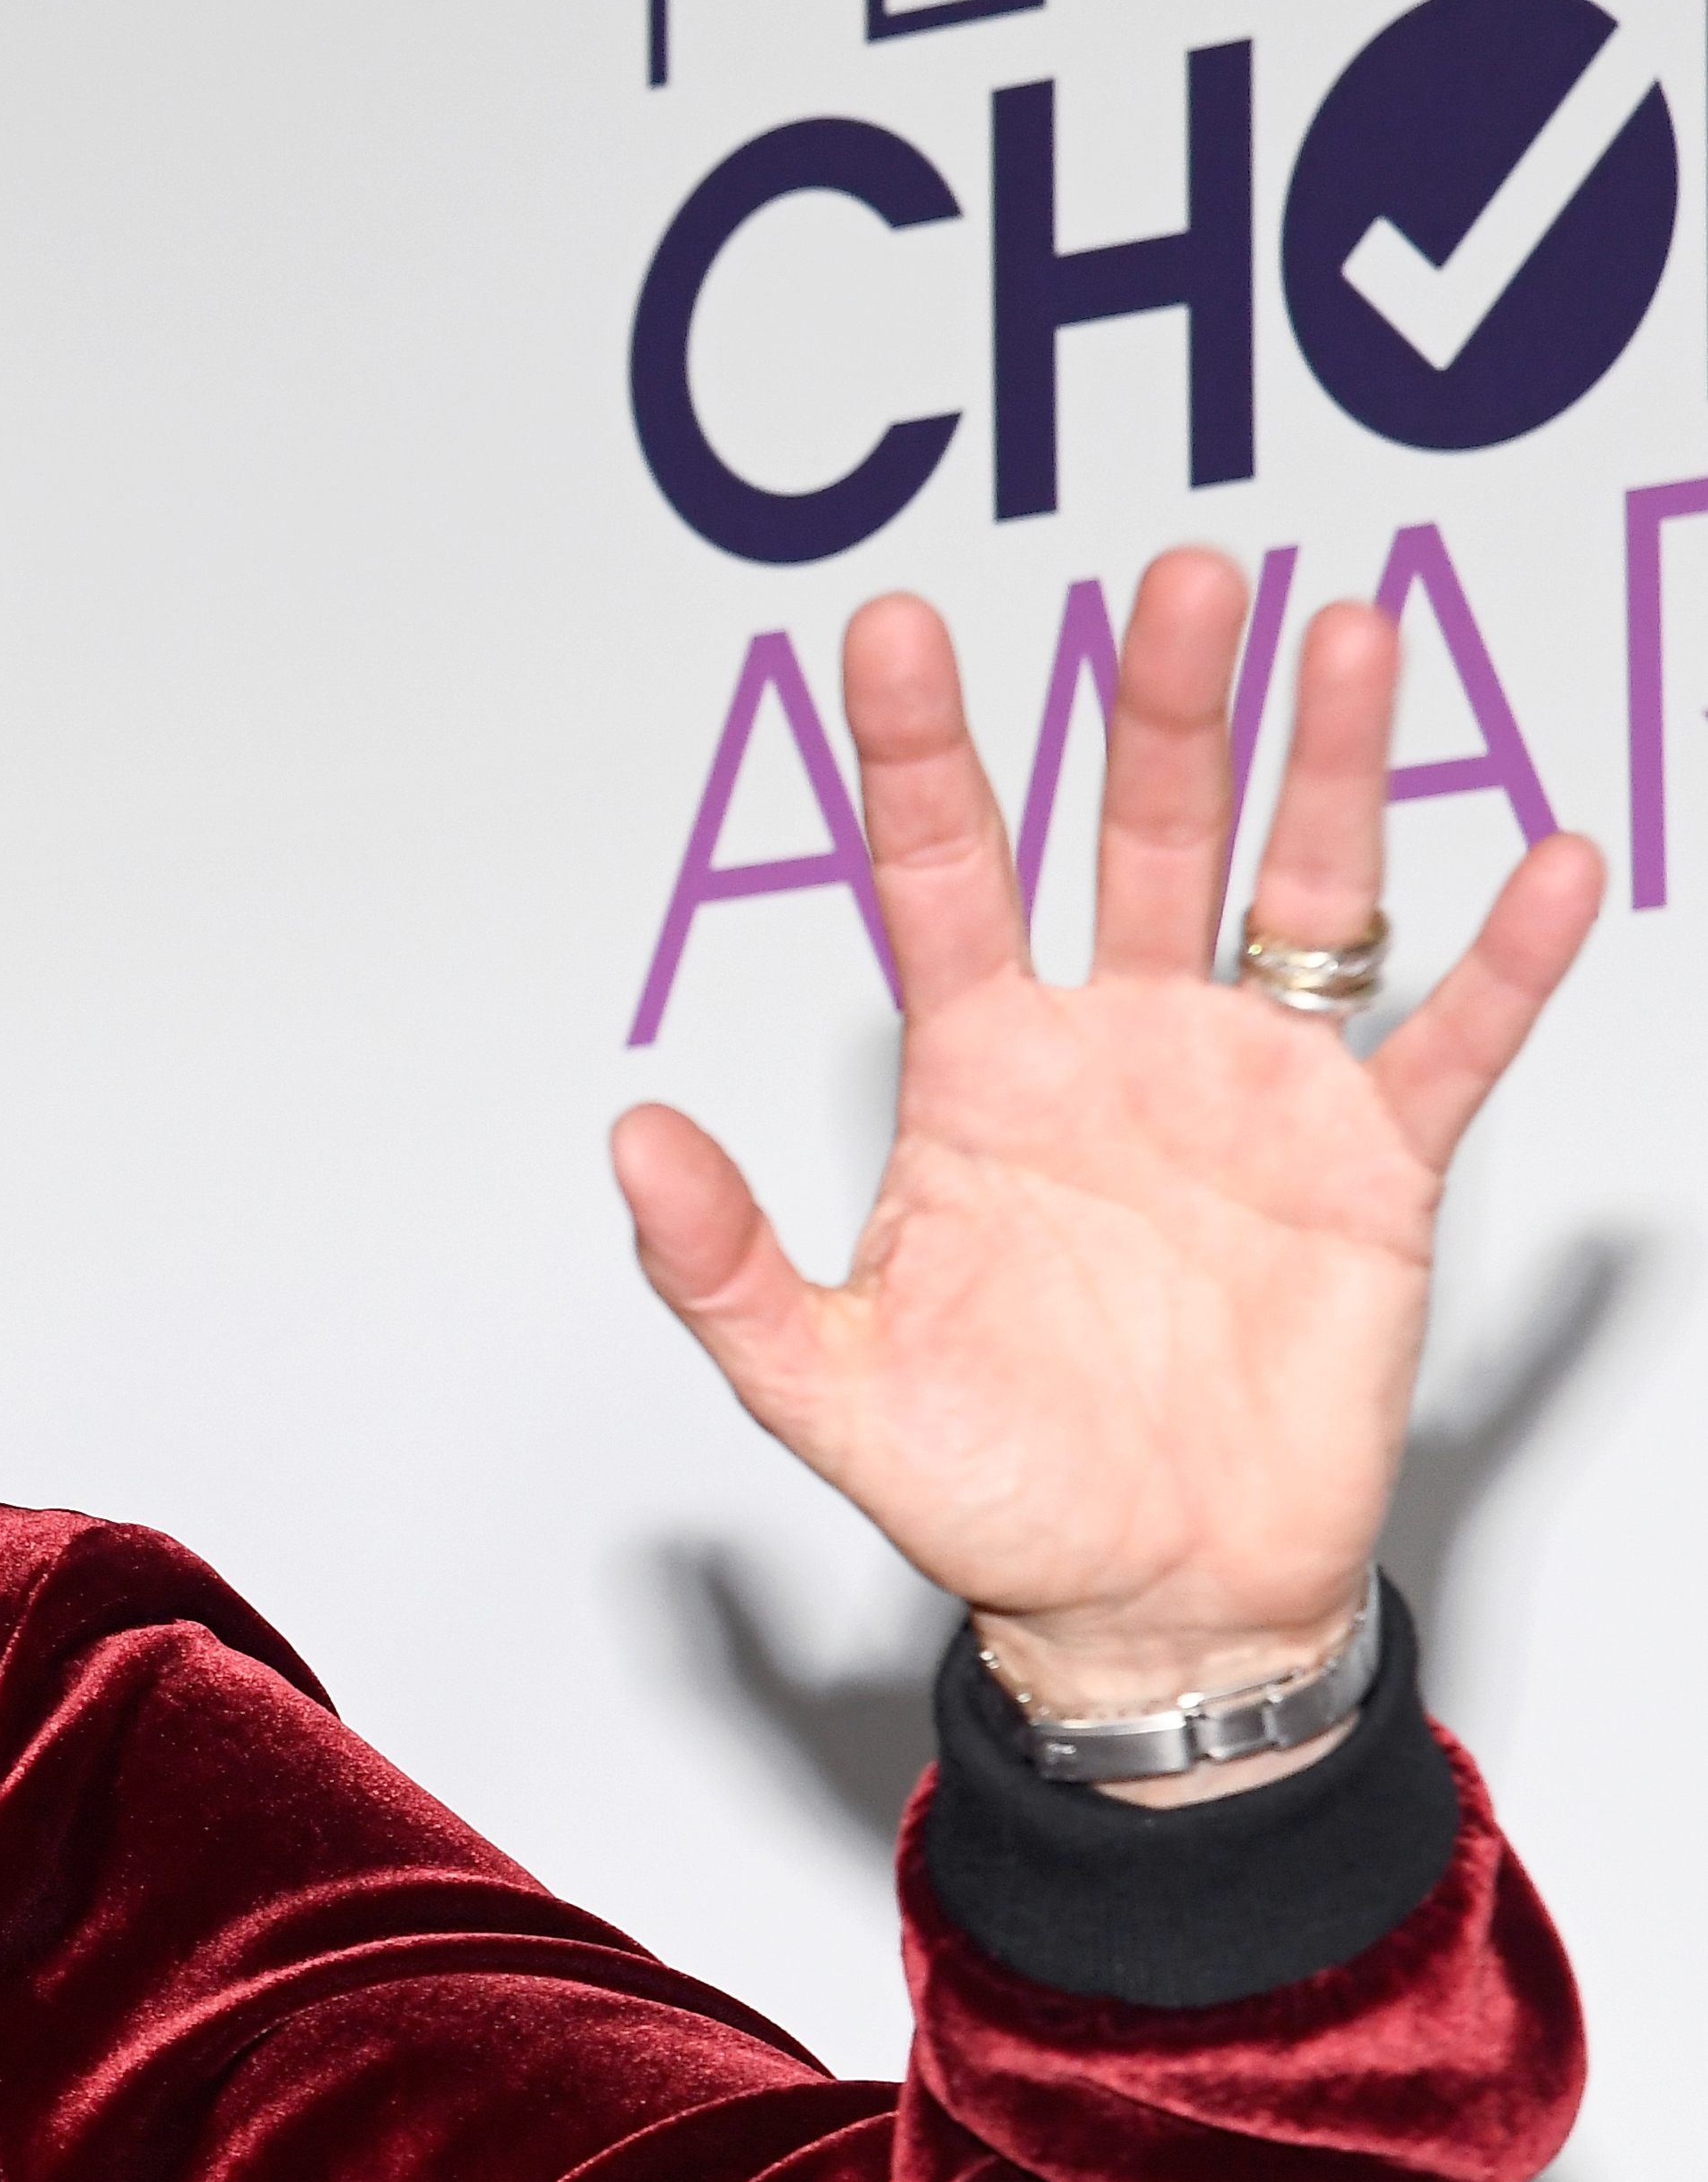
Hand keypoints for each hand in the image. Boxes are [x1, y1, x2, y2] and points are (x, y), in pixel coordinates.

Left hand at [612, 551, 1602, 1785]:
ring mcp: (1251, 1093)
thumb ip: (721, 1263)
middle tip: (1184, 580)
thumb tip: (628, 1138)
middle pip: (1138, 834)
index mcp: (978, 1078)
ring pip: (1298, 892)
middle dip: (1162, 706)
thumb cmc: (989, 1490)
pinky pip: (1449, 1045)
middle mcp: (1117, 1049)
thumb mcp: (823, 1384)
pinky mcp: (1370, 1169)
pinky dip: (1506, 963)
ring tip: (1350, 634)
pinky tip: (1553, 863)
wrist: (1148, 1601)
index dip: (918, 754)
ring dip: (1330, 768)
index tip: (894, 631)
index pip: (938, 875)